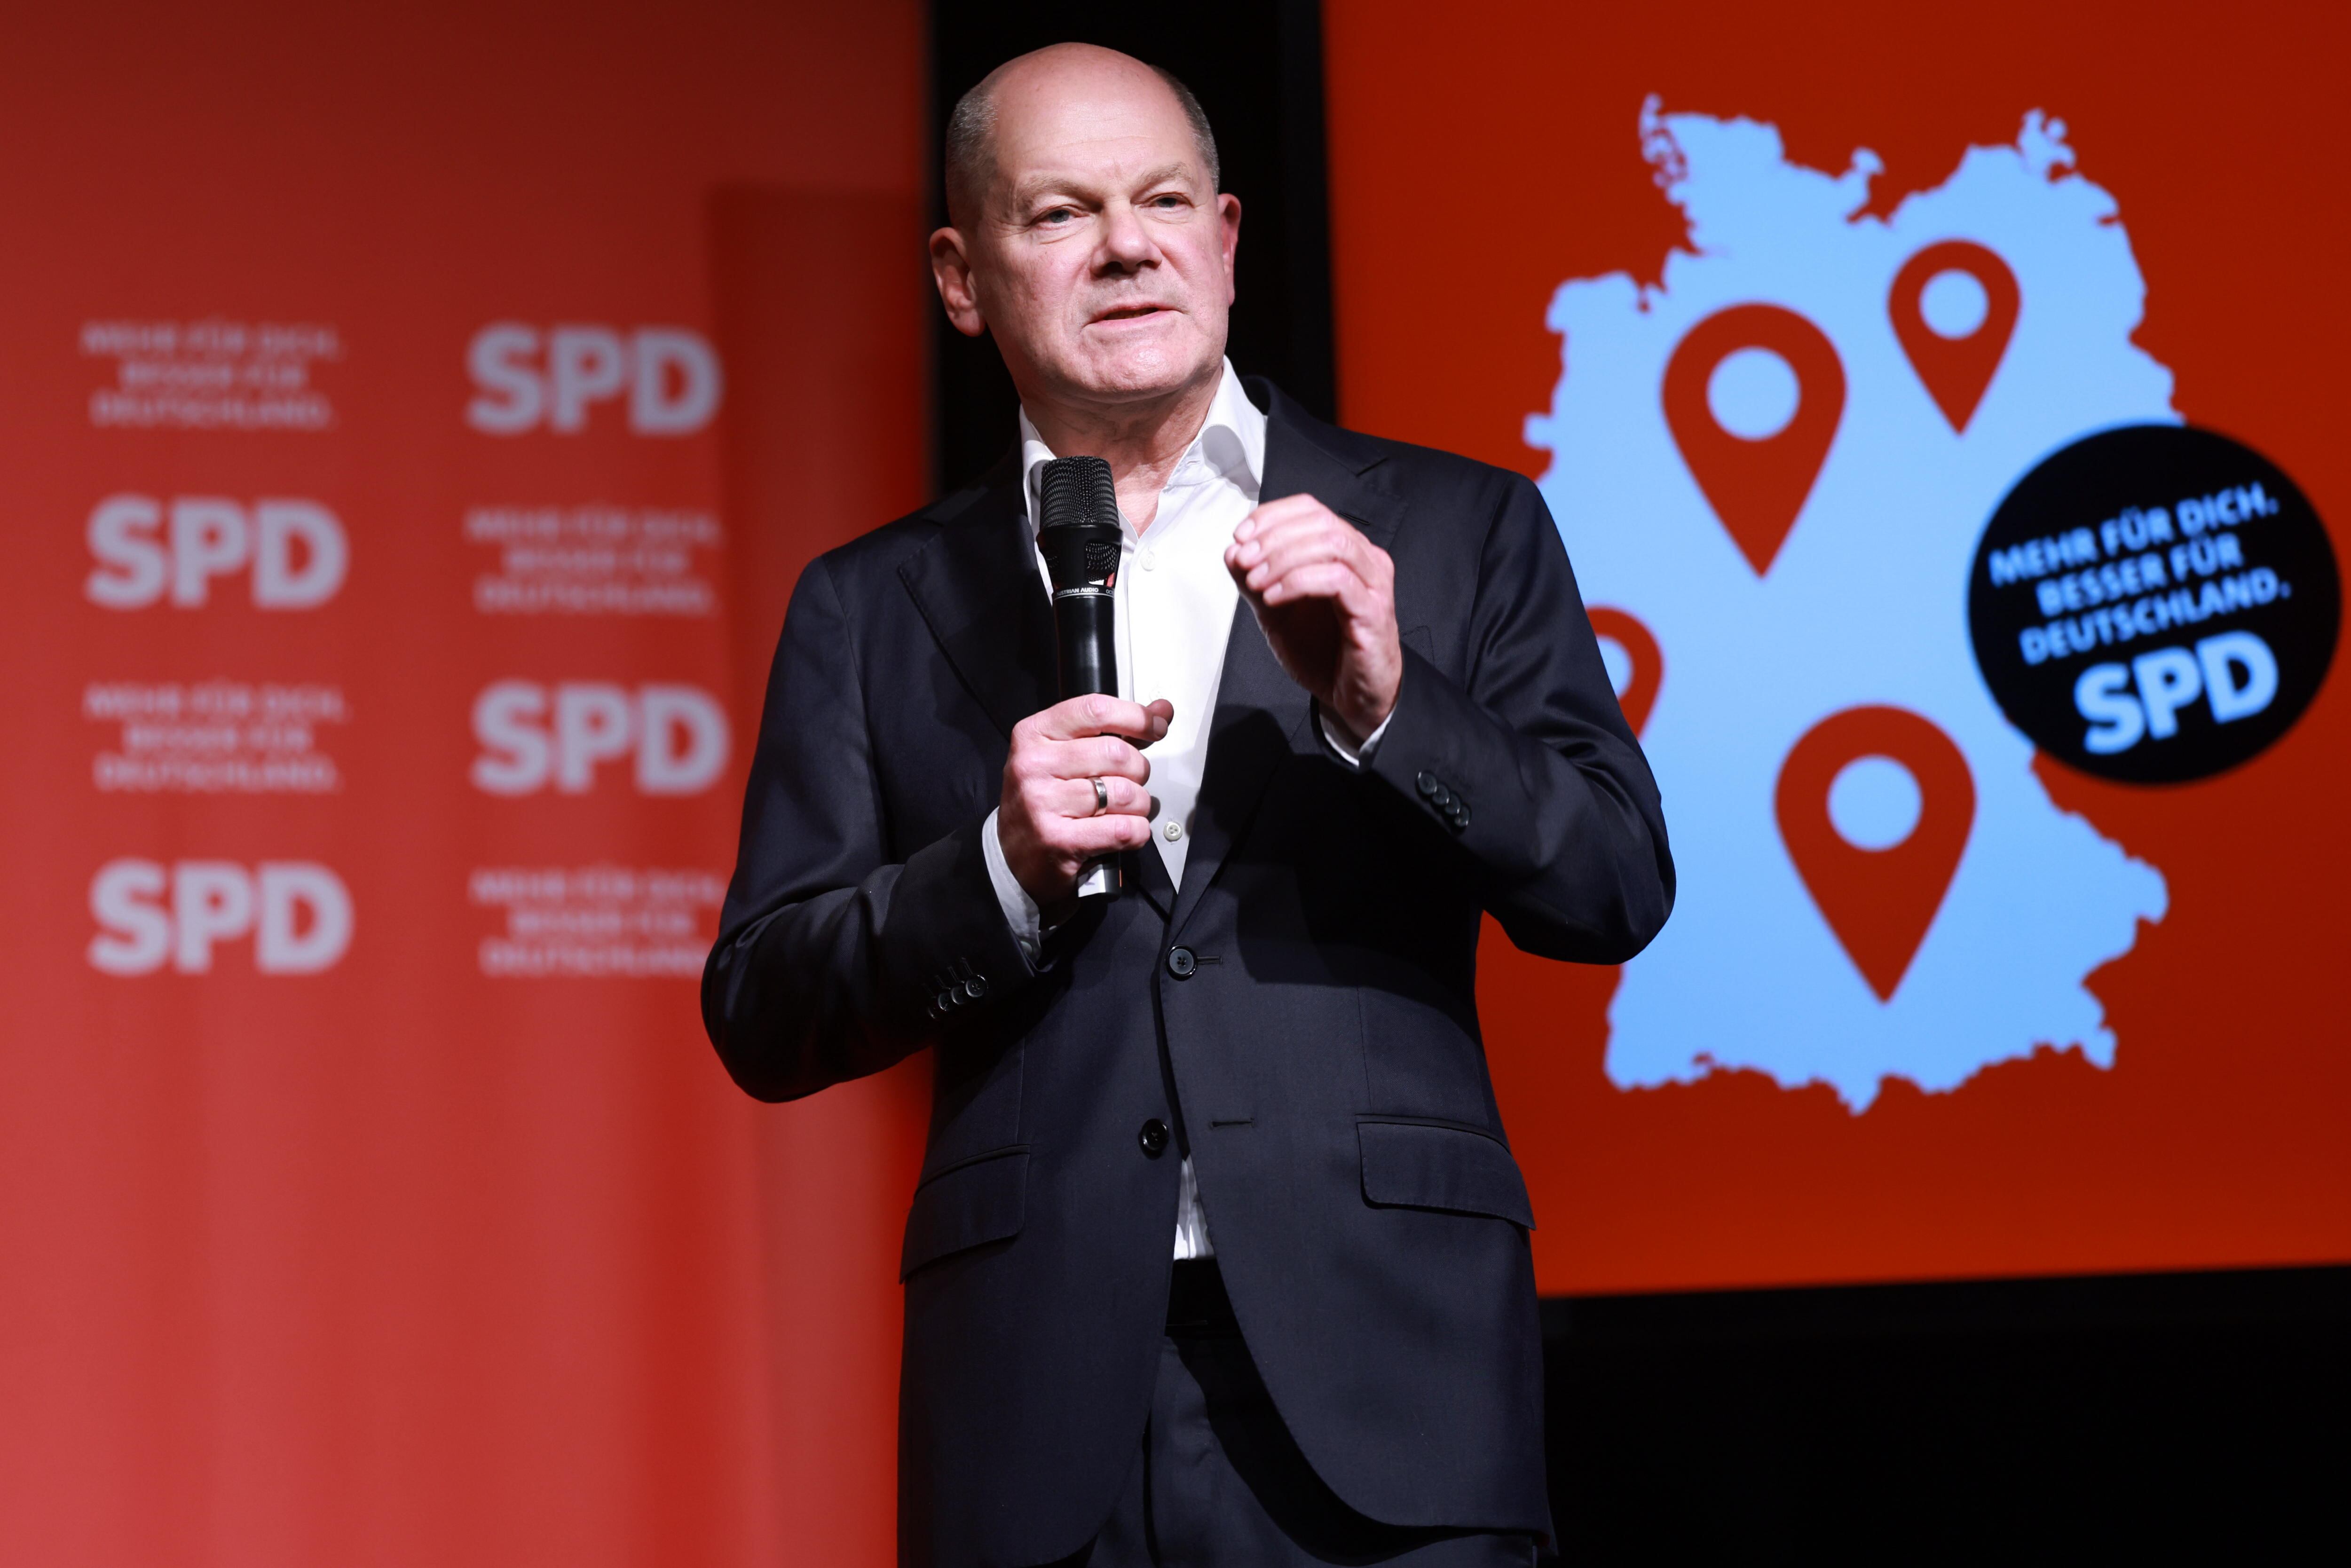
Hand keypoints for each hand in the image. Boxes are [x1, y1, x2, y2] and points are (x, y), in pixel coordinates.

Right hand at [1000, 694, 1173, 907]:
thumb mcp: (1064, 754)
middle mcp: (1033, 765)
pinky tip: (1123, 832)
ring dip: (1138, 805)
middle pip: (1117, 753)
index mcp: (1033, 735)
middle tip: (1130, 782)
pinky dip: (1136, 832)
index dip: (1136, 717)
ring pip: (1126, 793)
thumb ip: (1113, 730)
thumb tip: (1161, 711)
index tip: (1156, 726)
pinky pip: (1124, 829)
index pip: (1096, 710)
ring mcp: (1043, 803)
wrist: (1011, 855)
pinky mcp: (1058, 841)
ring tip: (1122, 811)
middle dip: (1138, 770)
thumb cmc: (1043, 800)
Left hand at [1224, 495, 1400, 744]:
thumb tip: (1232, 550)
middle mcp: (1364, 558)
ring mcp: (1373, 581)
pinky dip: (1298, 582)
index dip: (1271, 516)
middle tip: (1244, 560)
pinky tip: (1274, 598)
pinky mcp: (1374, 609)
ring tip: (1256, 581)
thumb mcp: (1275, 613)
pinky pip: (1337, 579)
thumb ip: (1254, 582)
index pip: (1310, 509)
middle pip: (1320, 521)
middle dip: (1273, 537)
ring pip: (1330, 544)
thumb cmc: (1324, 653)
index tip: (1240, 537)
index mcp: (1343, 551)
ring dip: (1284, 558)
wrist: (1353, 698)